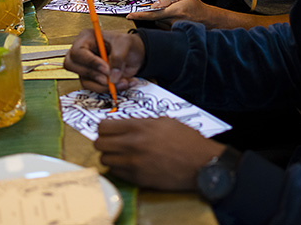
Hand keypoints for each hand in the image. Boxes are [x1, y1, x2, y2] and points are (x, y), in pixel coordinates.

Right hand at [64, 29, 144, 91]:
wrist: (135, 55)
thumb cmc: (127, 44)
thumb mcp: (125, 43)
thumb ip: (118, 57)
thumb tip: (112, 77)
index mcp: (86, 38)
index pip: (78, 51)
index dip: (90, 62)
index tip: (106, 69)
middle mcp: (82, 53)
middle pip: (72, 66)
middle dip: (93, 74)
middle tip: (109, 78)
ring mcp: (85, 67)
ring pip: (85, 81)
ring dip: (105, 85)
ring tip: (124, 81)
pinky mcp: (92, 79)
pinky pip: (95, 88)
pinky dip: (110, 89)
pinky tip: (124, 83)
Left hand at [95, 117, 225, 189]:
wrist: (201, 163)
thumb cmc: (187, 140)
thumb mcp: (165, 122)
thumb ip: (142, 123)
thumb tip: (125, 126)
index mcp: (139, 126)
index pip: (104, 126)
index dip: (104, 128)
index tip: (109, 130)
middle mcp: (133, 144)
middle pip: (99, 143)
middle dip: (104, 142)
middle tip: (112, 142)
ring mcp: (134, 163)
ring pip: (105, 160)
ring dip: (110, 157)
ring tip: (121, 155)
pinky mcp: (138, 179)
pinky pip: (116, 173)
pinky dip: (119, 169)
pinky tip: (130, 165)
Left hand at [128, 0, 213, 28]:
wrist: (209, 20)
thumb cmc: (196, 7)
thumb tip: (155, 5)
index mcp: (175, 11)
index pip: (153, 14)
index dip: (140, 15)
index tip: (129, 15)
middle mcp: (174, 22)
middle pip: (154, 19)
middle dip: (152, 15)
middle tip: (157, 10)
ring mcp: (174, 31)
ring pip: (158, 24)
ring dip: (160, 19)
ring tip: (171, 14)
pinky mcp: (175, 35)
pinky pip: (164, 29)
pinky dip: (164, 24)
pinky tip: (173, 20)